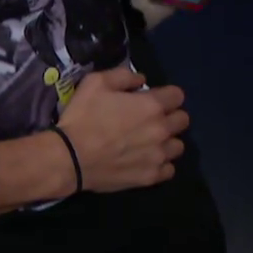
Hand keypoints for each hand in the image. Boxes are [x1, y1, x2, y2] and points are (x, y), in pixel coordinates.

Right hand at [55, 67, 189, 193]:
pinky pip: (169, 170)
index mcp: (152, 105)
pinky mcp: (151, 177)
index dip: (166, 95)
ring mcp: (158, 156)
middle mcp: (161, 130)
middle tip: (151, 120)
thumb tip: (142, 80)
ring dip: (167, 141)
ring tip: (150, 142)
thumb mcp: (96, 82)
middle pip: (183, 120)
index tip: (153, 98)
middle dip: (170, 116)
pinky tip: (147, 160)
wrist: (70, 158)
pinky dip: (161, 164)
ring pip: (178, 146)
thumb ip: (124, 76)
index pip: (178, 96)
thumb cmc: (83, 117)